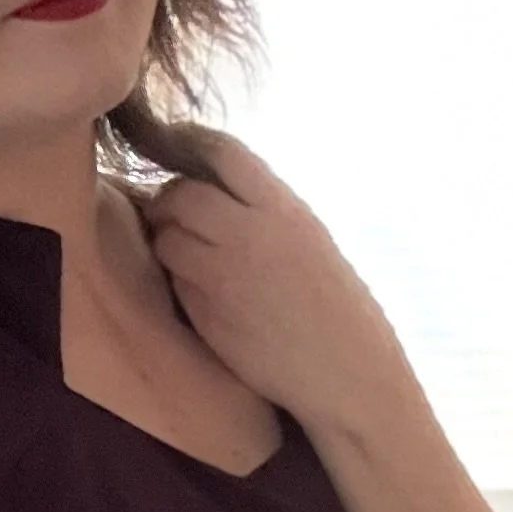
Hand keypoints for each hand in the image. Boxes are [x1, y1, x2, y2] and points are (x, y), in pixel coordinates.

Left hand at [144, 129, 412, 431]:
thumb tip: (209, 185)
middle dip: (168, 201)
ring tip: (188, 256)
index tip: (172, 139)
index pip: (222, 152)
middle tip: (172, 214)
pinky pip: (174, 282)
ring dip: (167, 242)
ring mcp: (222, 275)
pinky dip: (178, 280)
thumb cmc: (336, 306)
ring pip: (166, 239)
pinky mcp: (205, 314)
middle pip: (180, 194)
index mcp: (283, 209)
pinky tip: (202, 293)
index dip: (188, 140)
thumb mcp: (308, 237)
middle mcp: (248, 234)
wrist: (346, 371)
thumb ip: (262, 210)